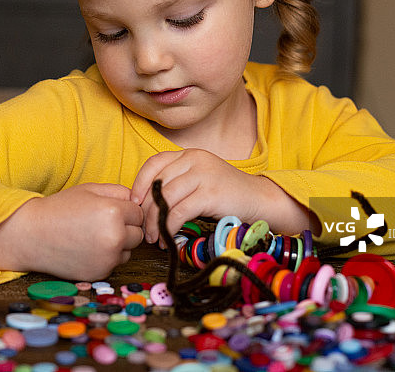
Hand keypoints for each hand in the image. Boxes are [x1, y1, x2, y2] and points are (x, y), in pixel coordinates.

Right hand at [0, 183, 143, 280]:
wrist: (31, 235)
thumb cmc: (60, 209)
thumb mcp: (90, 189)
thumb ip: (119, 192)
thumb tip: (139, 201)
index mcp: (114, 212)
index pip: (139, 213)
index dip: (126, 210)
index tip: (110, 209)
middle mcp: (114, 237)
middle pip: (138, 233)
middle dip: (126, 228)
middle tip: (101, 222)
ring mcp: (108, 259)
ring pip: (129, 250)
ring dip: (119, 244)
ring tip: (92, 235)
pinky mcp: (100, 273)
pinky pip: (115, 263)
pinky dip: (107, 257)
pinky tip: (87, 248)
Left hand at [131, 149, 312, 244]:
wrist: (261, 200)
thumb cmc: (227, 195)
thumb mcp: (200, 180)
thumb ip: (177, 183)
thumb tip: (146, 204)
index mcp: (189, 154)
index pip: (154, 164)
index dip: (139, 184)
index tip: (133, 204)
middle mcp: (194, 159)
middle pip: (157, 184)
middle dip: (146, 210)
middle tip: (143, 229)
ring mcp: (203, 174)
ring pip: (165, 199)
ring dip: (155, 222)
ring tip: (154, 237)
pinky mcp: (210, 193)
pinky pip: (179, 212)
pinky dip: (169, 228)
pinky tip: (167, 239)